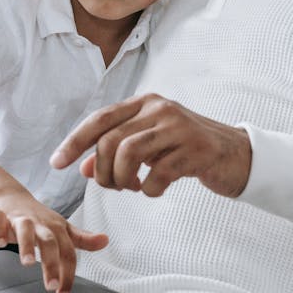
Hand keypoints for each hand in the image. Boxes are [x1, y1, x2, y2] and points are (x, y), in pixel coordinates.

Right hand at [0, 190, 108, 292]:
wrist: (11, 197)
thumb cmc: (38, 217)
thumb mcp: (62, 228)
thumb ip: (82, 239)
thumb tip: (105, 241)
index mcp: (56, 229)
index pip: (67, 252)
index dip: (68, 273)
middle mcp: (40, 224)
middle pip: (49, 242)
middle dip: (51, 263)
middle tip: (51, 285)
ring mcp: (20, 219)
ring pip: (25, 230)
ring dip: (26, 245)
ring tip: (26, 263)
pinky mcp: (1, 215)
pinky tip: (0, 242)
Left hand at [50, 94, 251, 198]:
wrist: (235, 154)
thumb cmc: (186, 149)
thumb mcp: (149, 147)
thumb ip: (117, 152)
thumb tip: (84, 168)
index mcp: (145, 103)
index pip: (100, 119)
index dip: (75, 142)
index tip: (57, 163)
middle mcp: (160, 108)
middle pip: (111, 140)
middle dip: (102, 171)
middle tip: (111, 186)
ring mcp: (179, 127)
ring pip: (129, 153)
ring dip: (122, 180)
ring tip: (132, 188)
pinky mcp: (195, 149)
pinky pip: (157, 174)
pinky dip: (149, 189)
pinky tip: (154, 189)